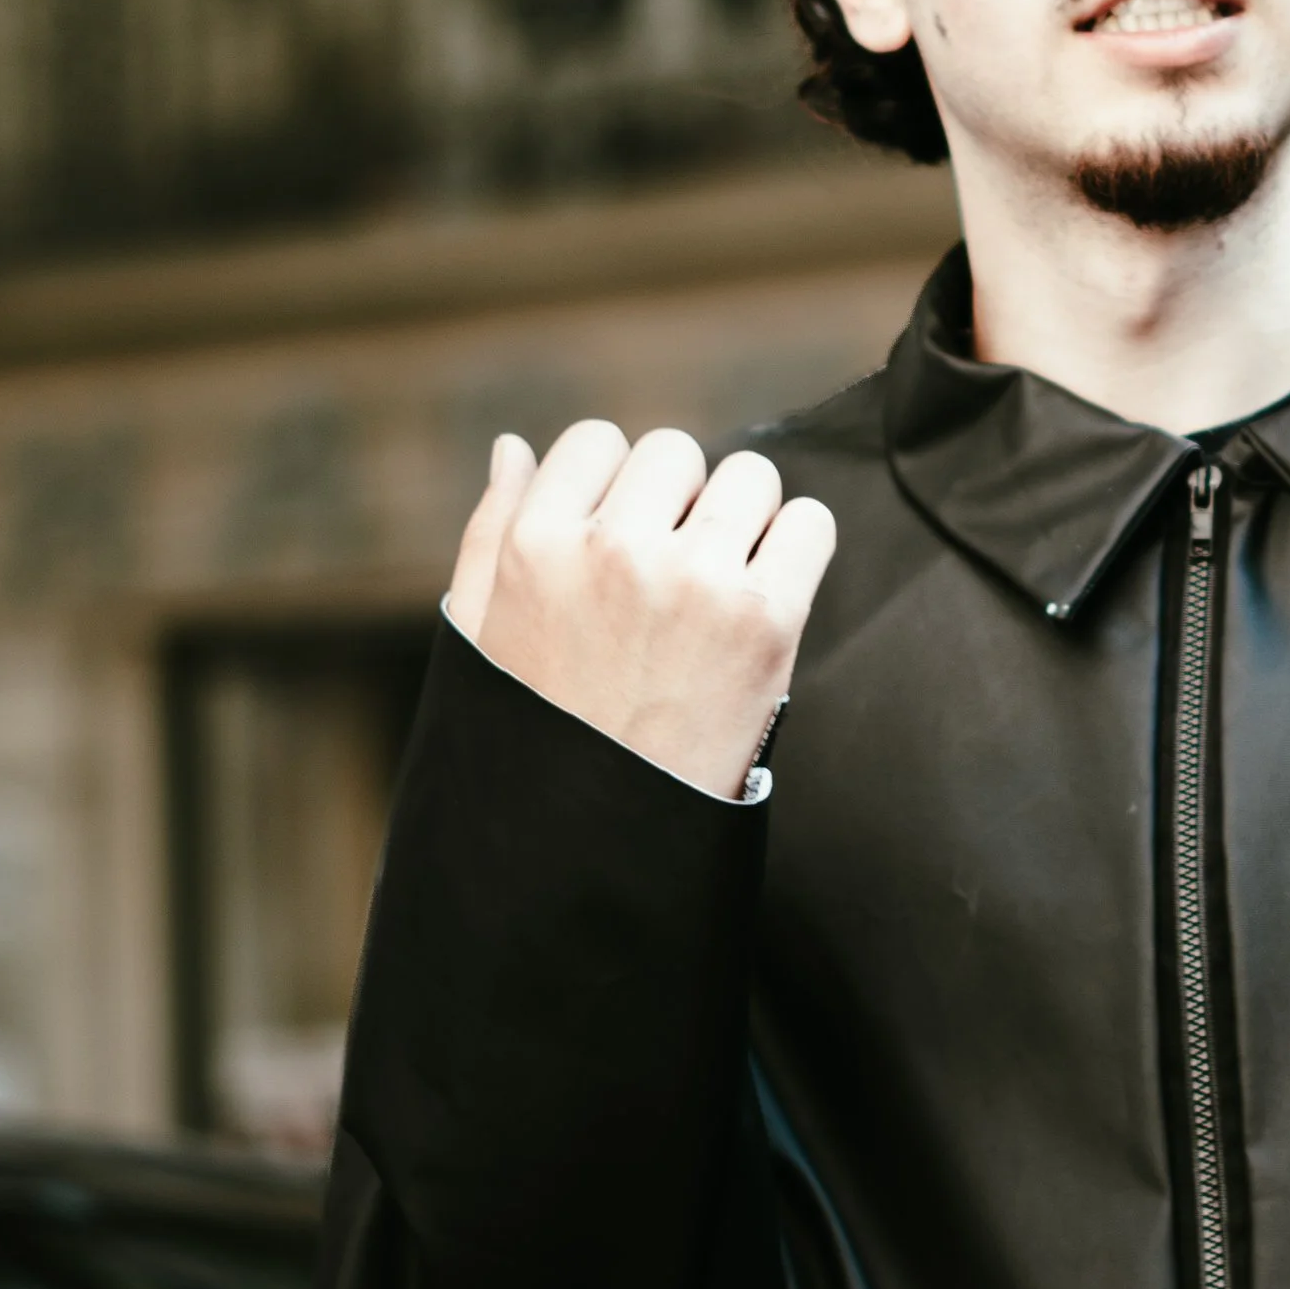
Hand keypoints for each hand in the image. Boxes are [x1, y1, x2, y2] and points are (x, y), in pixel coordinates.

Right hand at [449, 423, 835, 797]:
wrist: (596, 847)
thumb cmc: (534, 739)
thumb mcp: (479, 635)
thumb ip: (490, 531)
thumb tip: (513, 444)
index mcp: (534, 547)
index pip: (594, 441)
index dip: (615, 485)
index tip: (623, 535)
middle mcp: (613, 551)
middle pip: (675, 453)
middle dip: (679, 500)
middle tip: (675, 571)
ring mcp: (694, 582)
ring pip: (750, 477)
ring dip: (744, 520)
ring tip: (721, 586)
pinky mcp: (764, 623)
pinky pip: (810, 524)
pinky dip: (798, 549)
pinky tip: (766, 598)